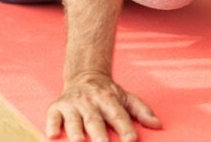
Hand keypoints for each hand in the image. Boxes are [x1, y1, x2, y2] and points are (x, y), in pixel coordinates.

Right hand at [46, 72, 160, 141]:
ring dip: (75, 130)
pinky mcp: (56, 107)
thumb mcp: (126, 98)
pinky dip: (52, 125)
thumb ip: (142, 111)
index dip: (125, 128)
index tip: (131, 140)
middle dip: (99, 133)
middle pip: (95, 119)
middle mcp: (90, 101)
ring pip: (74, 119)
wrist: (85, 76)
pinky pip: (53, 117)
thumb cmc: (108, 94)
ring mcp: (73, 104)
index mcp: (109, 99)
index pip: (119, 115)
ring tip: (79, 141)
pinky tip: (53, 135)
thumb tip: (158, 125)